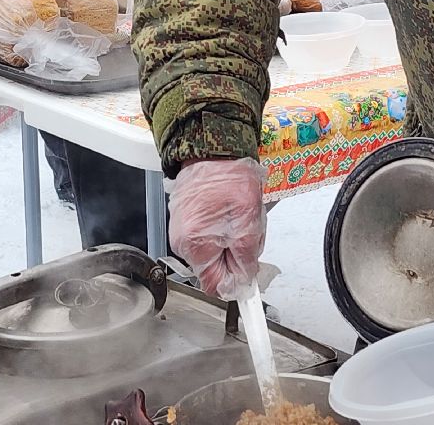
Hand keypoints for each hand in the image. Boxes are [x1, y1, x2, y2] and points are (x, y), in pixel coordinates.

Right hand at [167, 157, 266, 298]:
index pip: (215, 285)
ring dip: (233, 240)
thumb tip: (244, 284)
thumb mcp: (248, 222)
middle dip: (237, 256)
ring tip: (241, 216)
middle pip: (216, 268)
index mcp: (195, 245)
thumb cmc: (229, 177)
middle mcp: (182, 241)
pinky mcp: (188, 217)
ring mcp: (183, 228)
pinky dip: (225, 227)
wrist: (213, 147)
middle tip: (249, 231)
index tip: (251, 278)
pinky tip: (231, 210)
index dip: (236, 282)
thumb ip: (245, 258)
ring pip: (216, 250)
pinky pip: (210, 234)